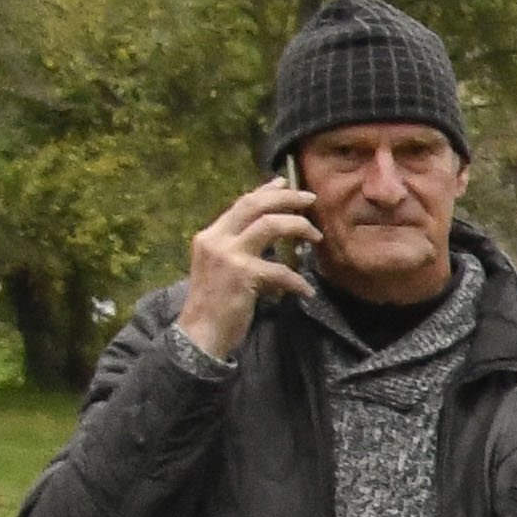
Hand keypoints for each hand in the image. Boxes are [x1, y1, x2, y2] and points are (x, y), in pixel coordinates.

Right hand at [177, 178, 319, 362]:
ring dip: (298, 227)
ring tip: (317, 238)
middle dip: (286, 198)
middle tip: (310, 199)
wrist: (199, 334)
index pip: (241, 204)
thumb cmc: (216, 303)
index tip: (285, 182)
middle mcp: (215, 239)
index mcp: (210, 236)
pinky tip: (307, 291)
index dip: (265, 191)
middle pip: (254, 205)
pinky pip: (280, 271)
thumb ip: (242, 247)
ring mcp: (228, 256)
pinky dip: (297, 281)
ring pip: (269, 226)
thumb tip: (273, 232)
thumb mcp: (224, 267)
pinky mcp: (242, 275)